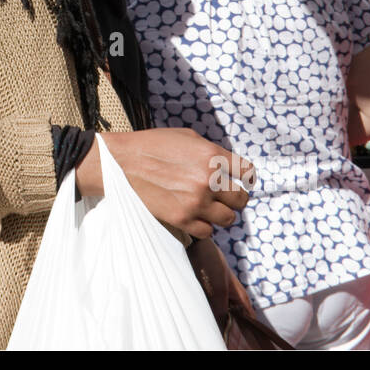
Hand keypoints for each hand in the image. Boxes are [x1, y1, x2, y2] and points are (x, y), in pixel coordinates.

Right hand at [75, 128, 251, 238]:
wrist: (121, 163)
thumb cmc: (152, 145)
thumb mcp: (186, 137)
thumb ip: (211, 151)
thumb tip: (227, 166)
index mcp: (211, 156)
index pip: (248, 172)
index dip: (245, 178)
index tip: (241, 181)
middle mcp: (208, 180)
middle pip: (241, 199)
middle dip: (235, 198)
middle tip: (224, 197)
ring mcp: (196, 202)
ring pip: (228, 218)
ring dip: (221, 214)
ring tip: (209, 208)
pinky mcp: (182, 219)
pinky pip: (208, 232)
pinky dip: (204, 226)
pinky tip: (195, 217)